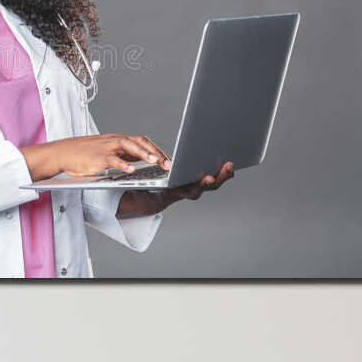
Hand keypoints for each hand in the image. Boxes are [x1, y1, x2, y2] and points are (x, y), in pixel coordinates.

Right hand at [20, 133, 168, 181]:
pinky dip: (123, 164)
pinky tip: (132, 171)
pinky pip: (113, 160)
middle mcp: (115, 141)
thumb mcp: (108, 152)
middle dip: (156, 152)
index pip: (143, 141)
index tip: (169, 160)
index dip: (157, 150)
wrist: (63, 153)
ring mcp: (107, 148)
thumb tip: (141, 161)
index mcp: (119, 140)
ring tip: (156, 162)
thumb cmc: (85, 155)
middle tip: (168, 163)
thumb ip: (124, 155)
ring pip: (129, 147)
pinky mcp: (98, 157)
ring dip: (144, 154)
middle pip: (140, 142)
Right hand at [118, 161, 234, 217]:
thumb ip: (141, 192)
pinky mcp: (198, 180)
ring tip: (231, 163)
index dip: (200, 185)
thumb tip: (130, 196)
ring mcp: (195, 186)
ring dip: (224, 174)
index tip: (207, 178)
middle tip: (229, 166)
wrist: (153, 199)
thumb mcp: (142, 190)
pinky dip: (221, 170)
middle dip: (219, 177)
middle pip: (208, 186)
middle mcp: (188, 190)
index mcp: (177, 192)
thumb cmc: (146, 192)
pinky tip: (227, 163)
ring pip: (213, 182)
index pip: (191, 191)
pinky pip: (213, 176)